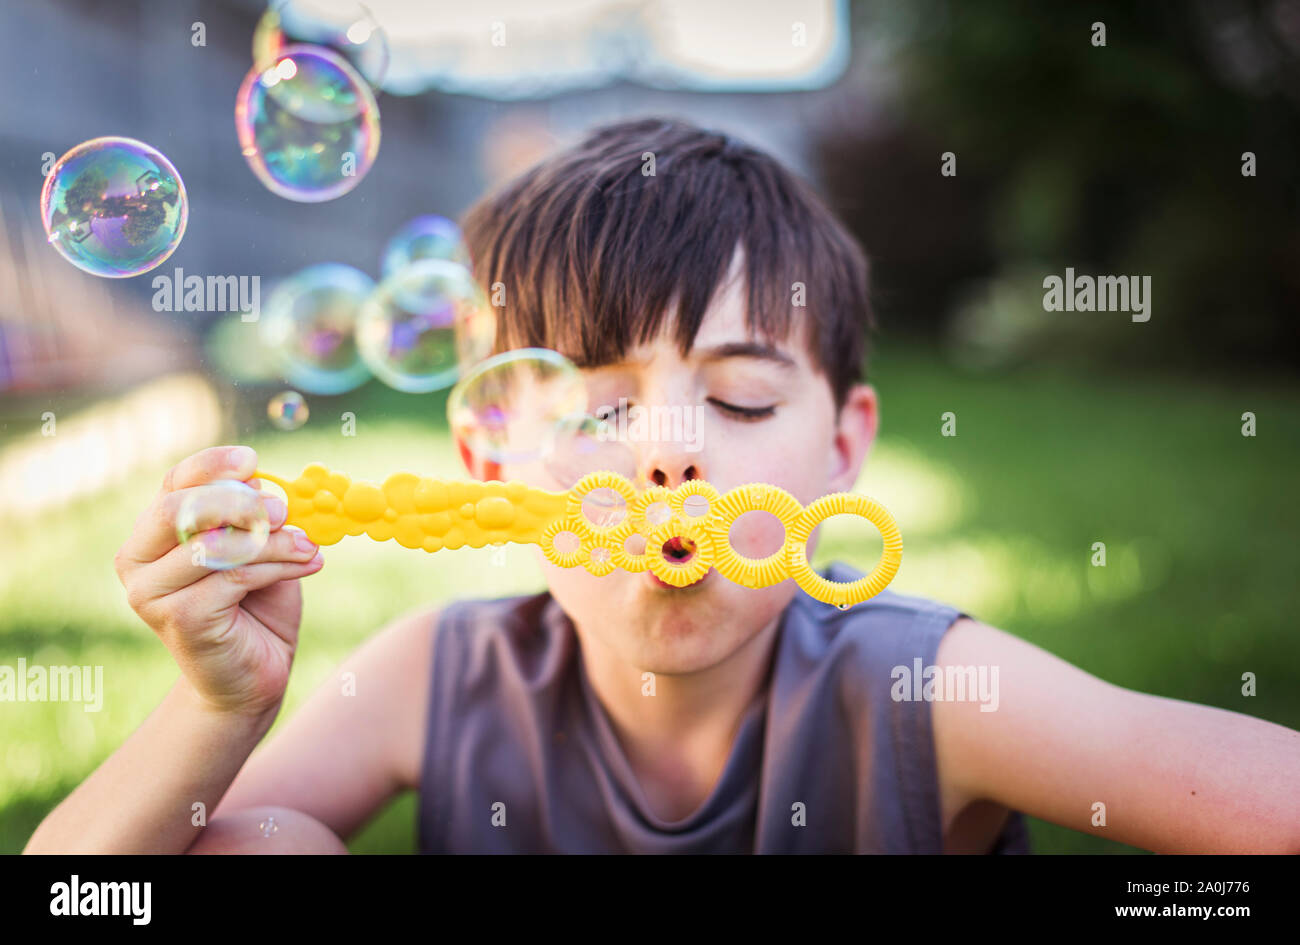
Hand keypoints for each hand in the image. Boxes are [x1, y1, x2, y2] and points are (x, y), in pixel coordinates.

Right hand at [113, 446, 323, 717]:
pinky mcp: (179, 618)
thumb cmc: (257, 606)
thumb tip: (266, 483)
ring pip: (214, 546)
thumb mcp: (260, 549)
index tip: (253, 461)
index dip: (213, 466)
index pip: (176, 483)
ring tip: (310, 545)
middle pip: (180, 510)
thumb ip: (257, 517)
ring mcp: (151, 593)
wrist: (252, 675)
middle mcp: (138, 559)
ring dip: (272, 540)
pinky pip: (234, 578)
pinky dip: (278, 567)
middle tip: (284, 509)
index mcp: (154, 532)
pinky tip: (310, 564)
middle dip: (238, 503)